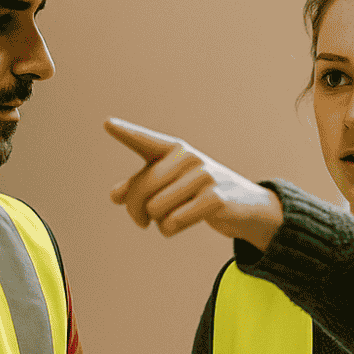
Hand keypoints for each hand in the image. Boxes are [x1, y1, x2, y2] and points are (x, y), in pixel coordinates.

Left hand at [104, 117, 282, 246]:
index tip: (107, 124)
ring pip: (155, 208)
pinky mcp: (214, 198)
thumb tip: (115, 196)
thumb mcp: (173, 186)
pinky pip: (173, 221)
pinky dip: (169, 230)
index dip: (126, 133)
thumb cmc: (201, 193)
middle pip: (142, 189)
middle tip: (141, 222)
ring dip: (156, 222)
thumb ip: (142, 187)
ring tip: (168, 220)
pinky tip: (176, 227)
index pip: (146, 142)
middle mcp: (188, 158)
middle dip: (135, 211)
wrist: (246, 207)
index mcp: (175, 150)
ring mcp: (204, 176)